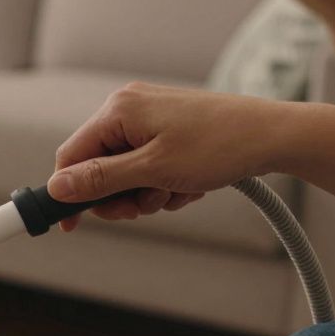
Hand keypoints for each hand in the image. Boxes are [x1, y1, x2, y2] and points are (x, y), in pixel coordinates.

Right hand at [48, 82, 292, 229]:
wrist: (277, 137)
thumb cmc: (220, 146)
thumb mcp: (153, 170)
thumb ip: (100, 179)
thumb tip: (57, 188)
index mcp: (118, 110)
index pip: (71, 157)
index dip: (69, 194)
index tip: (71, 225)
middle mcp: (129, 109)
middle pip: (97, 168)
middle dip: (120, 196)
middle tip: (144, 207)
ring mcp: (150, 120)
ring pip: (125, 174)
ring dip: (147, 193)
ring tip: (177, 191)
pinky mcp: (169, 131)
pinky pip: (148, 167)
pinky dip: (165, 184)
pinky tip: (189, 183)